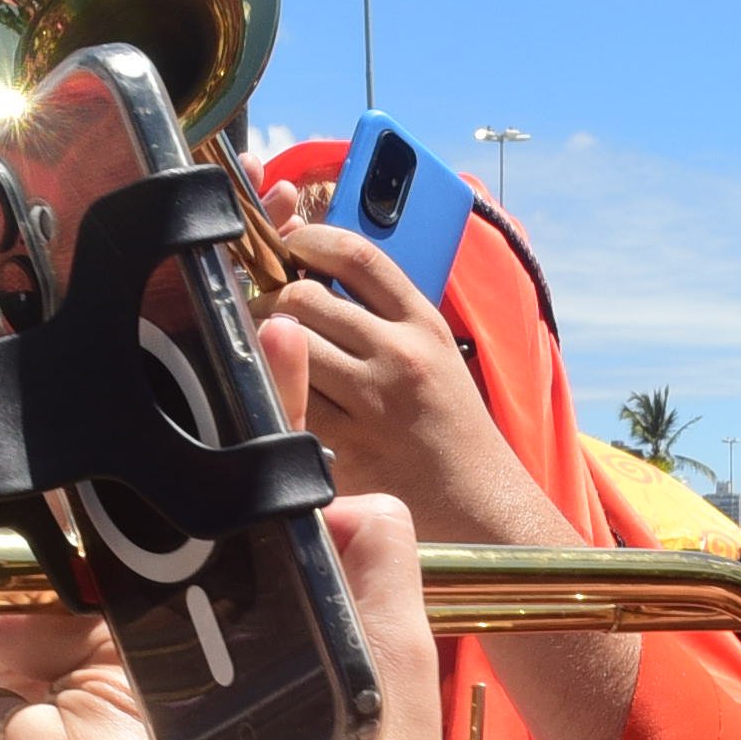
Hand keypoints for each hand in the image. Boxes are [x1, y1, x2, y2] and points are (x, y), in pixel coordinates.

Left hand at [0, 498, 494, 739]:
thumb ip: (380, 566)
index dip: (108, 631)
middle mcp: (129, 708)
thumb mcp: (399, 673)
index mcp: (195, 656)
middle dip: (79, 695)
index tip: (133, 664)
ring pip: (11, 725)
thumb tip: (352, 507)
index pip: (102, 606)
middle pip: (50, 665)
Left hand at [252, 215, 515, 529]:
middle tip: (266, 309)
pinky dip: (273, 387)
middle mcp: (399, 357)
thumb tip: (316, 265)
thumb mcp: (434, 353)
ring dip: (265, 339)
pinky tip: (276, 388)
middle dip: (273, 297)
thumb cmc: (448, 424)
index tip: (291, 246)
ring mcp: (371, 403)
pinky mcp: (346, 448)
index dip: (310, 240)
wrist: (476, 499)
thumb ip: (386, 313)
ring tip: (268, 347)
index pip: (358, 257)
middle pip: (307, 297)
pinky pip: (289, 401)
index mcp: (424, 325)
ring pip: (290, 344)